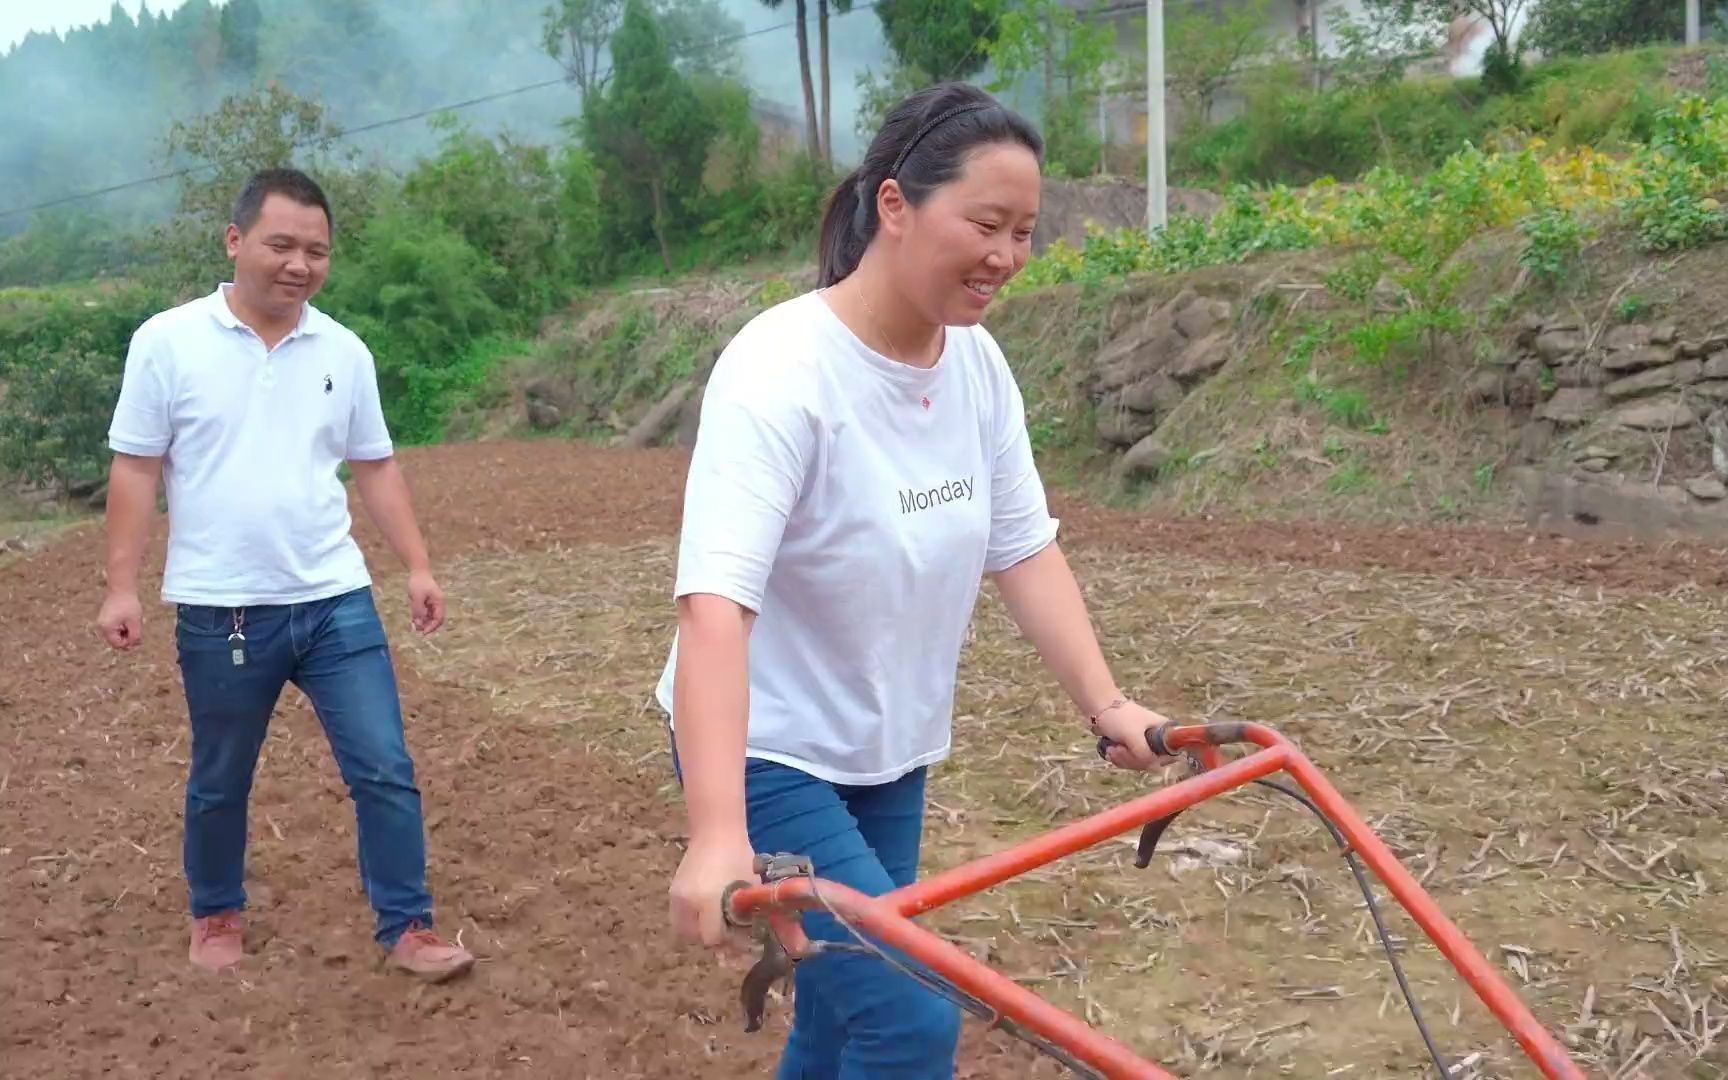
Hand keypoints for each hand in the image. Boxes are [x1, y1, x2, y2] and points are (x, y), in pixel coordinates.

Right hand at [97, 590, 142, 649]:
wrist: (121, 589)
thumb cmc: (129, 605)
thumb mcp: (135, 622)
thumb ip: (135, 636)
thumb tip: (133, 645)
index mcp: (107, 629)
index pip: (118, 644)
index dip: (129, 643)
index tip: (138, 636)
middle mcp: (101, 627)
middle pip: (116, 640)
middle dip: (128, 637)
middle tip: (136, 627)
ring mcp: (102, 622)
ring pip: (117, 634)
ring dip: (126, 631)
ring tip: (133, 621)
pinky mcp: (106, 618)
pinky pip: (115, 628)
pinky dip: (123, 626)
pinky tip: (129, 619)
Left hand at [407, 570, 444, 634]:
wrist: (418, 571)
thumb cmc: (418, 583)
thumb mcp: (417, 597)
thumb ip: (418, 611)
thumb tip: (419, 623)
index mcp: (439, 602)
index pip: (439, 619)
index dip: (432, 627)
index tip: (423, 633)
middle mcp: (438, 604)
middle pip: (435, 619)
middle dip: (427, 626)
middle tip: (417, 630)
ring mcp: (432, 603)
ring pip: (430, 617)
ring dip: (423, 622)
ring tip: (414, 626)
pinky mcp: (427, 602)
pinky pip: (425, 613)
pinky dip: (420, 617)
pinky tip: (414, 620)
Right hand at [669, 832, 758, 949]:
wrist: (715, 830)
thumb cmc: (738, 856)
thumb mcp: (749, 886)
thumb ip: (750, 913)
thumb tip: (758, 936)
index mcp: (708, 900)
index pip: (712, 937)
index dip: (728, 941)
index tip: (741, 936)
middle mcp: (688, 902)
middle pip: (696, 938)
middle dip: (713, 938)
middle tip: (728, 932)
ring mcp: (676, 897)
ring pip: (683, 930)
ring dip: (699, 932)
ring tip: (715, 923)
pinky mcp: (672, 891)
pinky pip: (678, 917)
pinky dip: (690, 921)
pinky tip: (704, 913)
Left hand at [1092, 699, 1180, 769]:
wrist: (1099, 708)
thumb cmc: (1119, 717)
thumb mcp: (1133, 736)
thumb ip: (1145, 754)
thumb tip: (1153, 767)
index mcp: (1165, 731)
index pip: (1171, 755)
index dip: (1157, 760)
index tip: (1141, 756)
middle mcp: (1158, 738)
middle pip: (1152, 762)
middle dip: (1132, 760)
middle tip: (1119, 749)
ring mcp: (1145, 743)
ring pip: (1139, 763)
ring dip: (1123, 759)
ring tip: (1112, 749)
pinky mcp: (1133, 747)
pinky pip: (1130, 762)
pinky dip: (1119, 759)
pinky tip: (1110, 751)